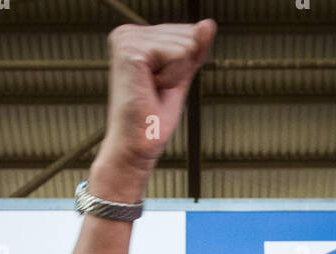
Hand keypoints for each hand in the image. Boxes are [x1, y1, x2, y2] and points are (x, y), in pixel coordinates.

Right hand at [98, 20, 215, 175]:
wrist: (136, 147)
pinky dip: (171, 78)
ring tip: (151, 92)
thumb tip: (208, 23)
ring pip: (184, 44)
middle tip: (154, 92)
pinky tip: (149, 89)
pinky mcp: (131, 51)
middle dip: (180, 69)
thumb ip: (194, 48)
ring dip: (175, 75)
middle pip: (187, 35)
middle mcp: (127, 32)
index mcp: (134, 36)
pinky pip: (177, 53)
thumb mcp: (180, 77)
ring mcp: (127, 39)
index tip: (159, 86)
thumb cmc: (153, 119)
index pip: (185, 32)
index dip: (183, 65)